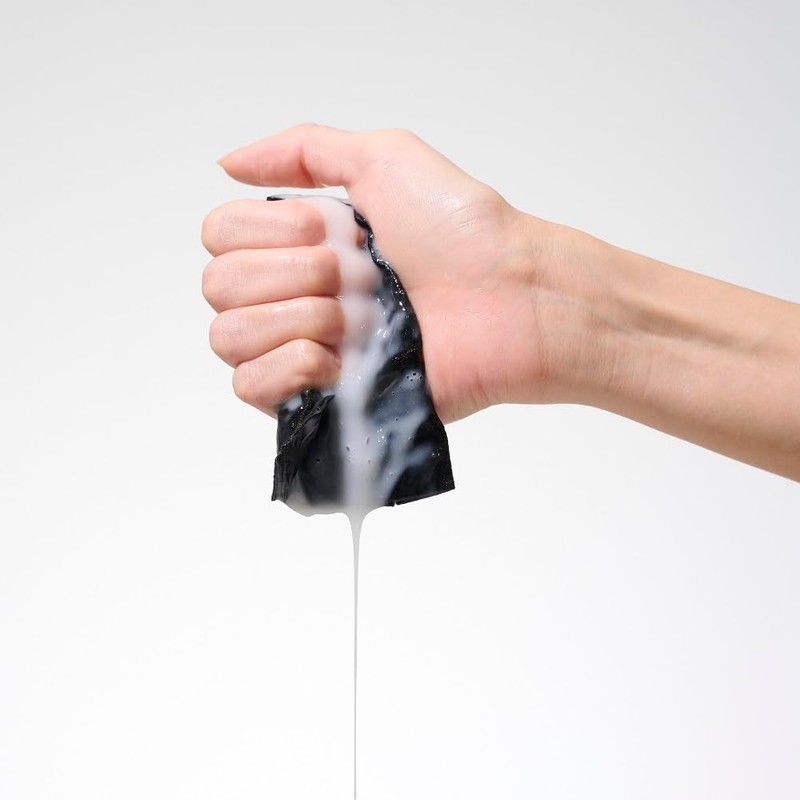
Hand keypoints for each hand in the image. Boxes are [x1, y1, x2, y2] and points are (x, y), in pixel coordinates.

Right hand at [201, 124, 560, 422]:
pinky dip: (286, 368)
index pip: (220, 235)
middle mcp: (293, 297)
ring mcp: (304, 352)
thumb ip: (302, 151)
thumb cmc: (461, 230)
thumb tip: (226, 162)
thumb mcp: (383, 159)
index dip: (270, 230)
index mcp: (300, 244)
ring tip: (358, 319)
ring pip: (228, 336)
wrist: (509, 300)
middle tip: (357, 276)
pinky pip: (250, 389)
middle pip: (218, 286)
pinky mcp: (320, 401)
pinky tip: (336, 360)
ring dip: (296, 317)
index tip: (336, 231)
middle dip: (292, 273)